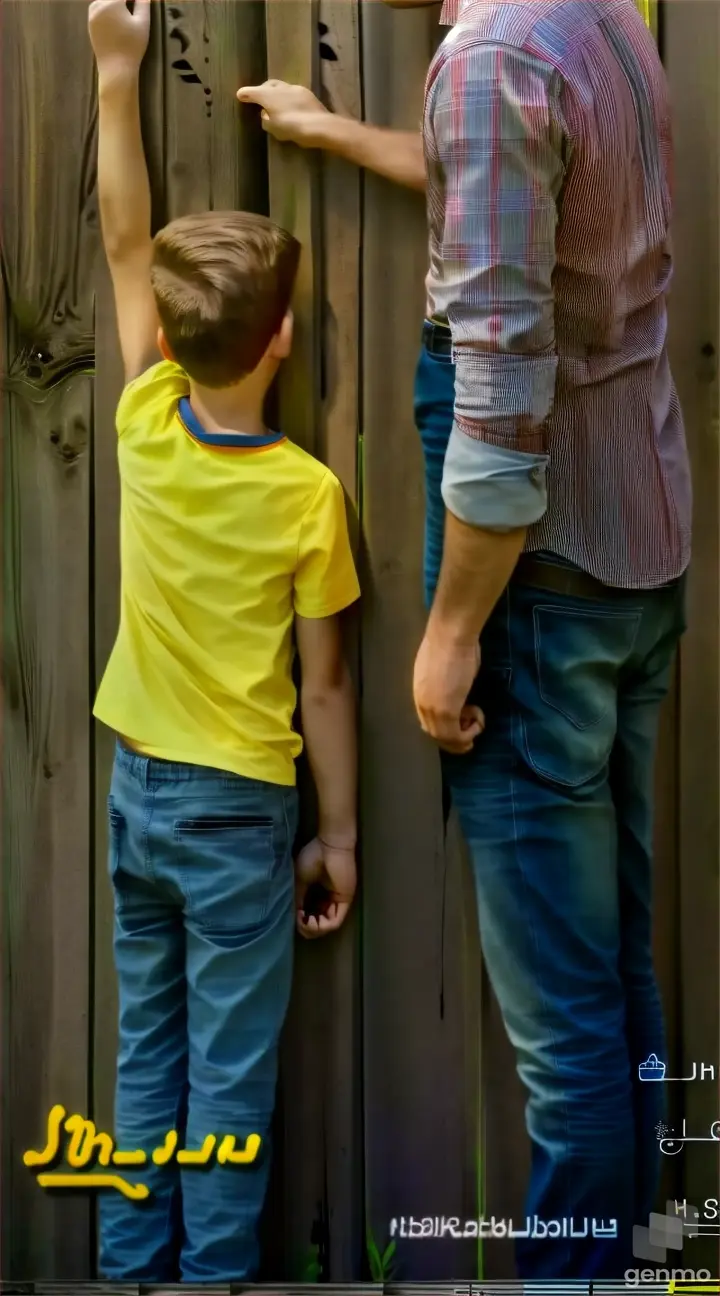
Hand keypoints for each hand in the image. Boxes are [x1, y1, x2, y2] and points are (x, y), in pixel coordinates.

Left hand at [89, 0, 150, 76]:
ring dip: (114, 2)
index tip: (140, 1)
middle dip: (123, 0)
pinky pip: (98, 8)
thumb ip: (143, 4)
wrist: (115, 67)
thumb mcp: (142, 23)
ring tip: (125, 9)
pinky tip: (115, 15)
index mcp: (113, 2)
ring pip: (104, 0)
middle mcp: (99, 4)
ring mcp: (92, 14)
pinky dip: (106, 7)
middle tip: (134, 4)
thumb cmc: (132, 46)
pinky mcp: (90, 23)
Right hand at [236, 80, 328, 145]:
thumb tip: (265, 114)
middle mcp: (280, 87)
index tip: (240, 95)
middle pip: (268, 85)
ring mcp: (295, 88)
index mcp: (268, 95)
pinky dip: (288, 97)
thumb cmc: (292, 128)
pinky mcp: (307, 93)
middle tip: (259, 98)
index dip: (245, 94)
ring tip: (275, 103)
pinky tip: (290, 106)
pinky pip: (292, 93)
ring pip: (281, 87)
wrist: (319, 125)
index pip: (253, 92)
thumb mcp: (274, 128)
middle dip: (262, 90)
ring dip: (276, 93)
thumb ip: (266, 120)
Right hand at [294, 836, 355, 939]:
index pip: (309, 915)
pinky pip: (335, 921)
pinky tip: (312, 921)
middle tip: (299, 922)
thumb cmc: (314, 856)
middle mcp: (328, 899)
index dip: (300, 921)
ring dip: (314, 929)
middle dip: (307, 928)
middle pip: (319, 924)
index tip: (293, 916)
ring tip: (306, 922)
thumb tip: (293, 917)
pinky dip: (323, 926)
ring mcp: (337, 901)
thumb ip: (297, 898)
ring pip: (327, 926)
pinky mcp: (345, 900)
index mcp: (317, 893)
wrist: (330, 844)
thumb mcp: (299, 880)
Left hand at [413, 630, 483, 753]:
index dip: (445, 728)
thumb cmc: (450, 643)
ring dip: (463, 737)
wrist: (452, 635)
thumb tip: (454, 693)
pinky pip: (457, 735)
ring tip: (477, 725)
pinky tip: (479, 719)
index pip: (427, 722)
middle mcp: (422, 705)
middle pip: (434, 735)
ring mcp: (433, 709)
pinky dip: (470, 733)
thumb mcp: (443, 668)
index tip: (463, 722)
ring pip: (445, 739)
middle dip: (455, 739)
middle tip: (472, 734)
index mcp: (418, 693)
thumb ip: (444, 685)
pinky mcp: (447, 711)